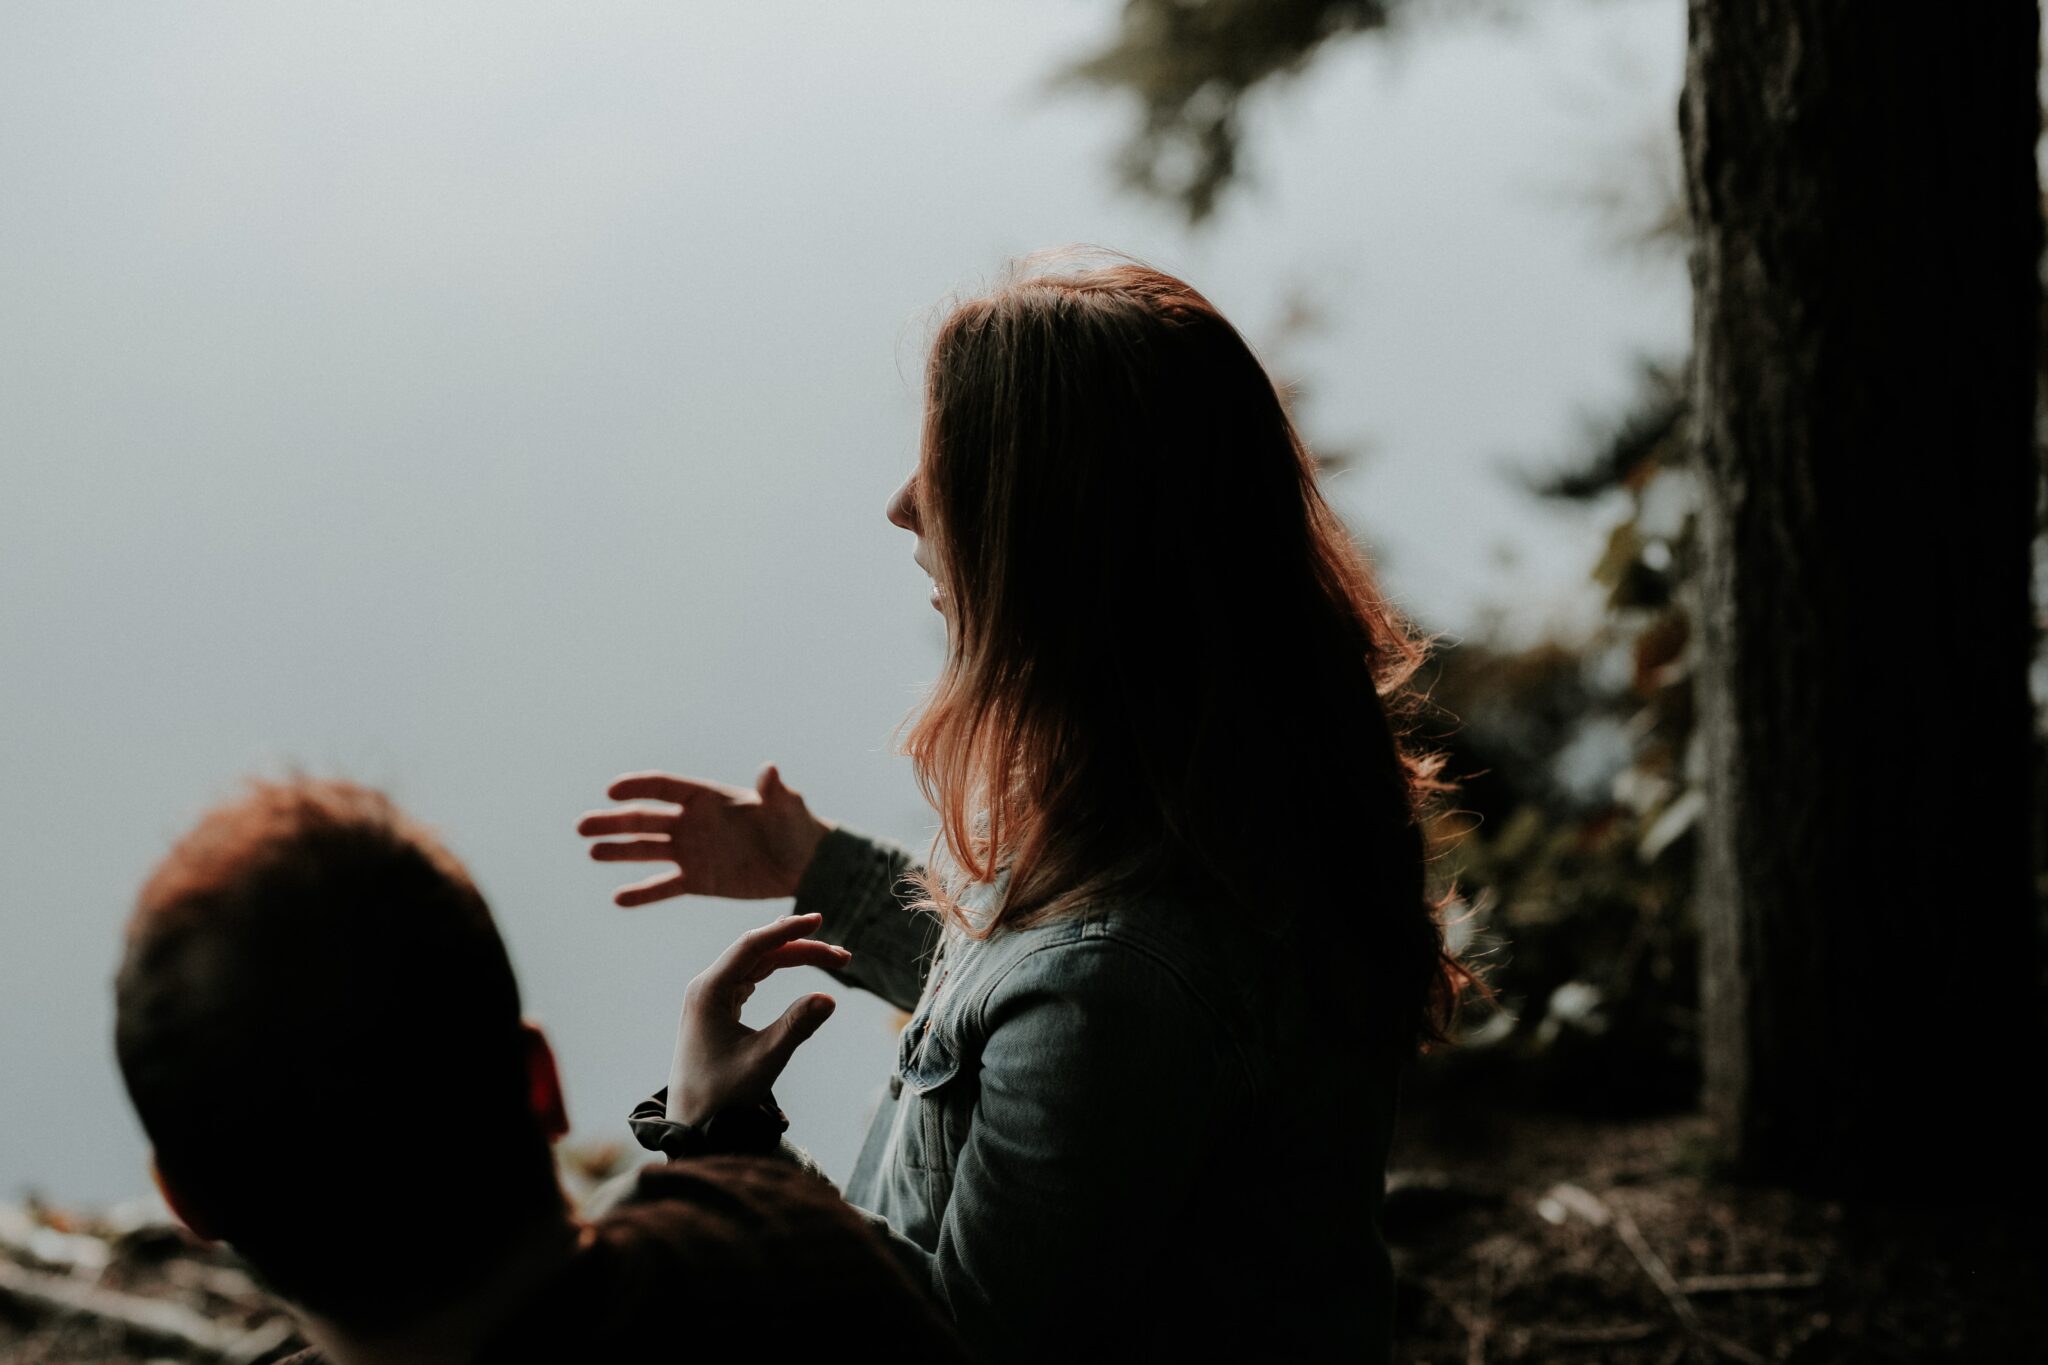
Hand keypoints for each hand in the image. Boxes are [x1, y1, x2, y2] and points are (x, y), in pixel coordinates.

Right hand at [577, 765, 831, 906]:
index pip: (664, 787)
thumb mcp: (786, 807)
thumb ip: (774, 792)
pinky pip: (664, 887)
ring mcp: (691, 852)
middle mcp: (692, 823)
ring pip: (647, 851)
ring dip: (619, 851)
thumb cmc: (796, 827)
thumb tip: (770, 770)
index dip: (638, 787)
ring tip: (592, 852)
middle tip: (582, 826)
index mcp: (708, 798)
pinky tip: (619, 898)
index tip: (612, 791)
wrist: (803, 864)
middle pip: (645, 819)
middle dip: (613, 822)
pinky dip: (642, 893)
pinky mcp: (697, 881)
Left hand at [669, 913, 847, 1124]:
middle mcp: (706, 987)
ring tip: (832, 959)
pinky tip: (794, 961)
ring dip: (792, 958)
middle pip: (758, 952)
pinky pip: (750, 977)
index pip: (752, 946)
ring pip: (756, 964)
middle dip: (800, 948)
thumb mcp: (764, 1060)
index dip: (787, 931)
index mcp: (708, 991)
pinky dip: (776, 969)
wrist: (692, 1125)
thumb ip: (796, 1027)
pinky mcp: (717, 1010)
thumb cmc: (722, 1096)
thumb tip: (830, 997)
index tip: (818, 920)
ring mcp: (710, 997)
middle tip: (843, 958)